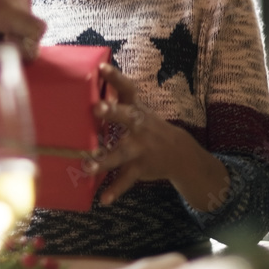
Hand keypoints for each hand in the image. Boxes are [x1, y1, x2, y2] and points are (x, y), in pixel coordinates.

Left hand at [87, 64, 228, 210]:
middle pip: (125, 117)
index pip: (126, 89)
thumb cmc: (148, 127)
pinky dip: (115, 190)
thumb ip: (117, 101)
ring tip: (88, 166)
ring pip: (121, 154)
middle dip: (111, 112)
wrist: (179, 153)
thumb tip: (91, 81)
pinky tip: (103, 200)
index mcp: (136, 110)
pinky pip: (126, 180)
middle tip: (96, 108)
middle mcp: (139, 126)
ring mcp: (140, 148)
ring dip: (104, 160)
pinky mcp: (140, 167)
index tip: (101, 68)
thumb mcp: (138, 111)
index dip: (115, 77)